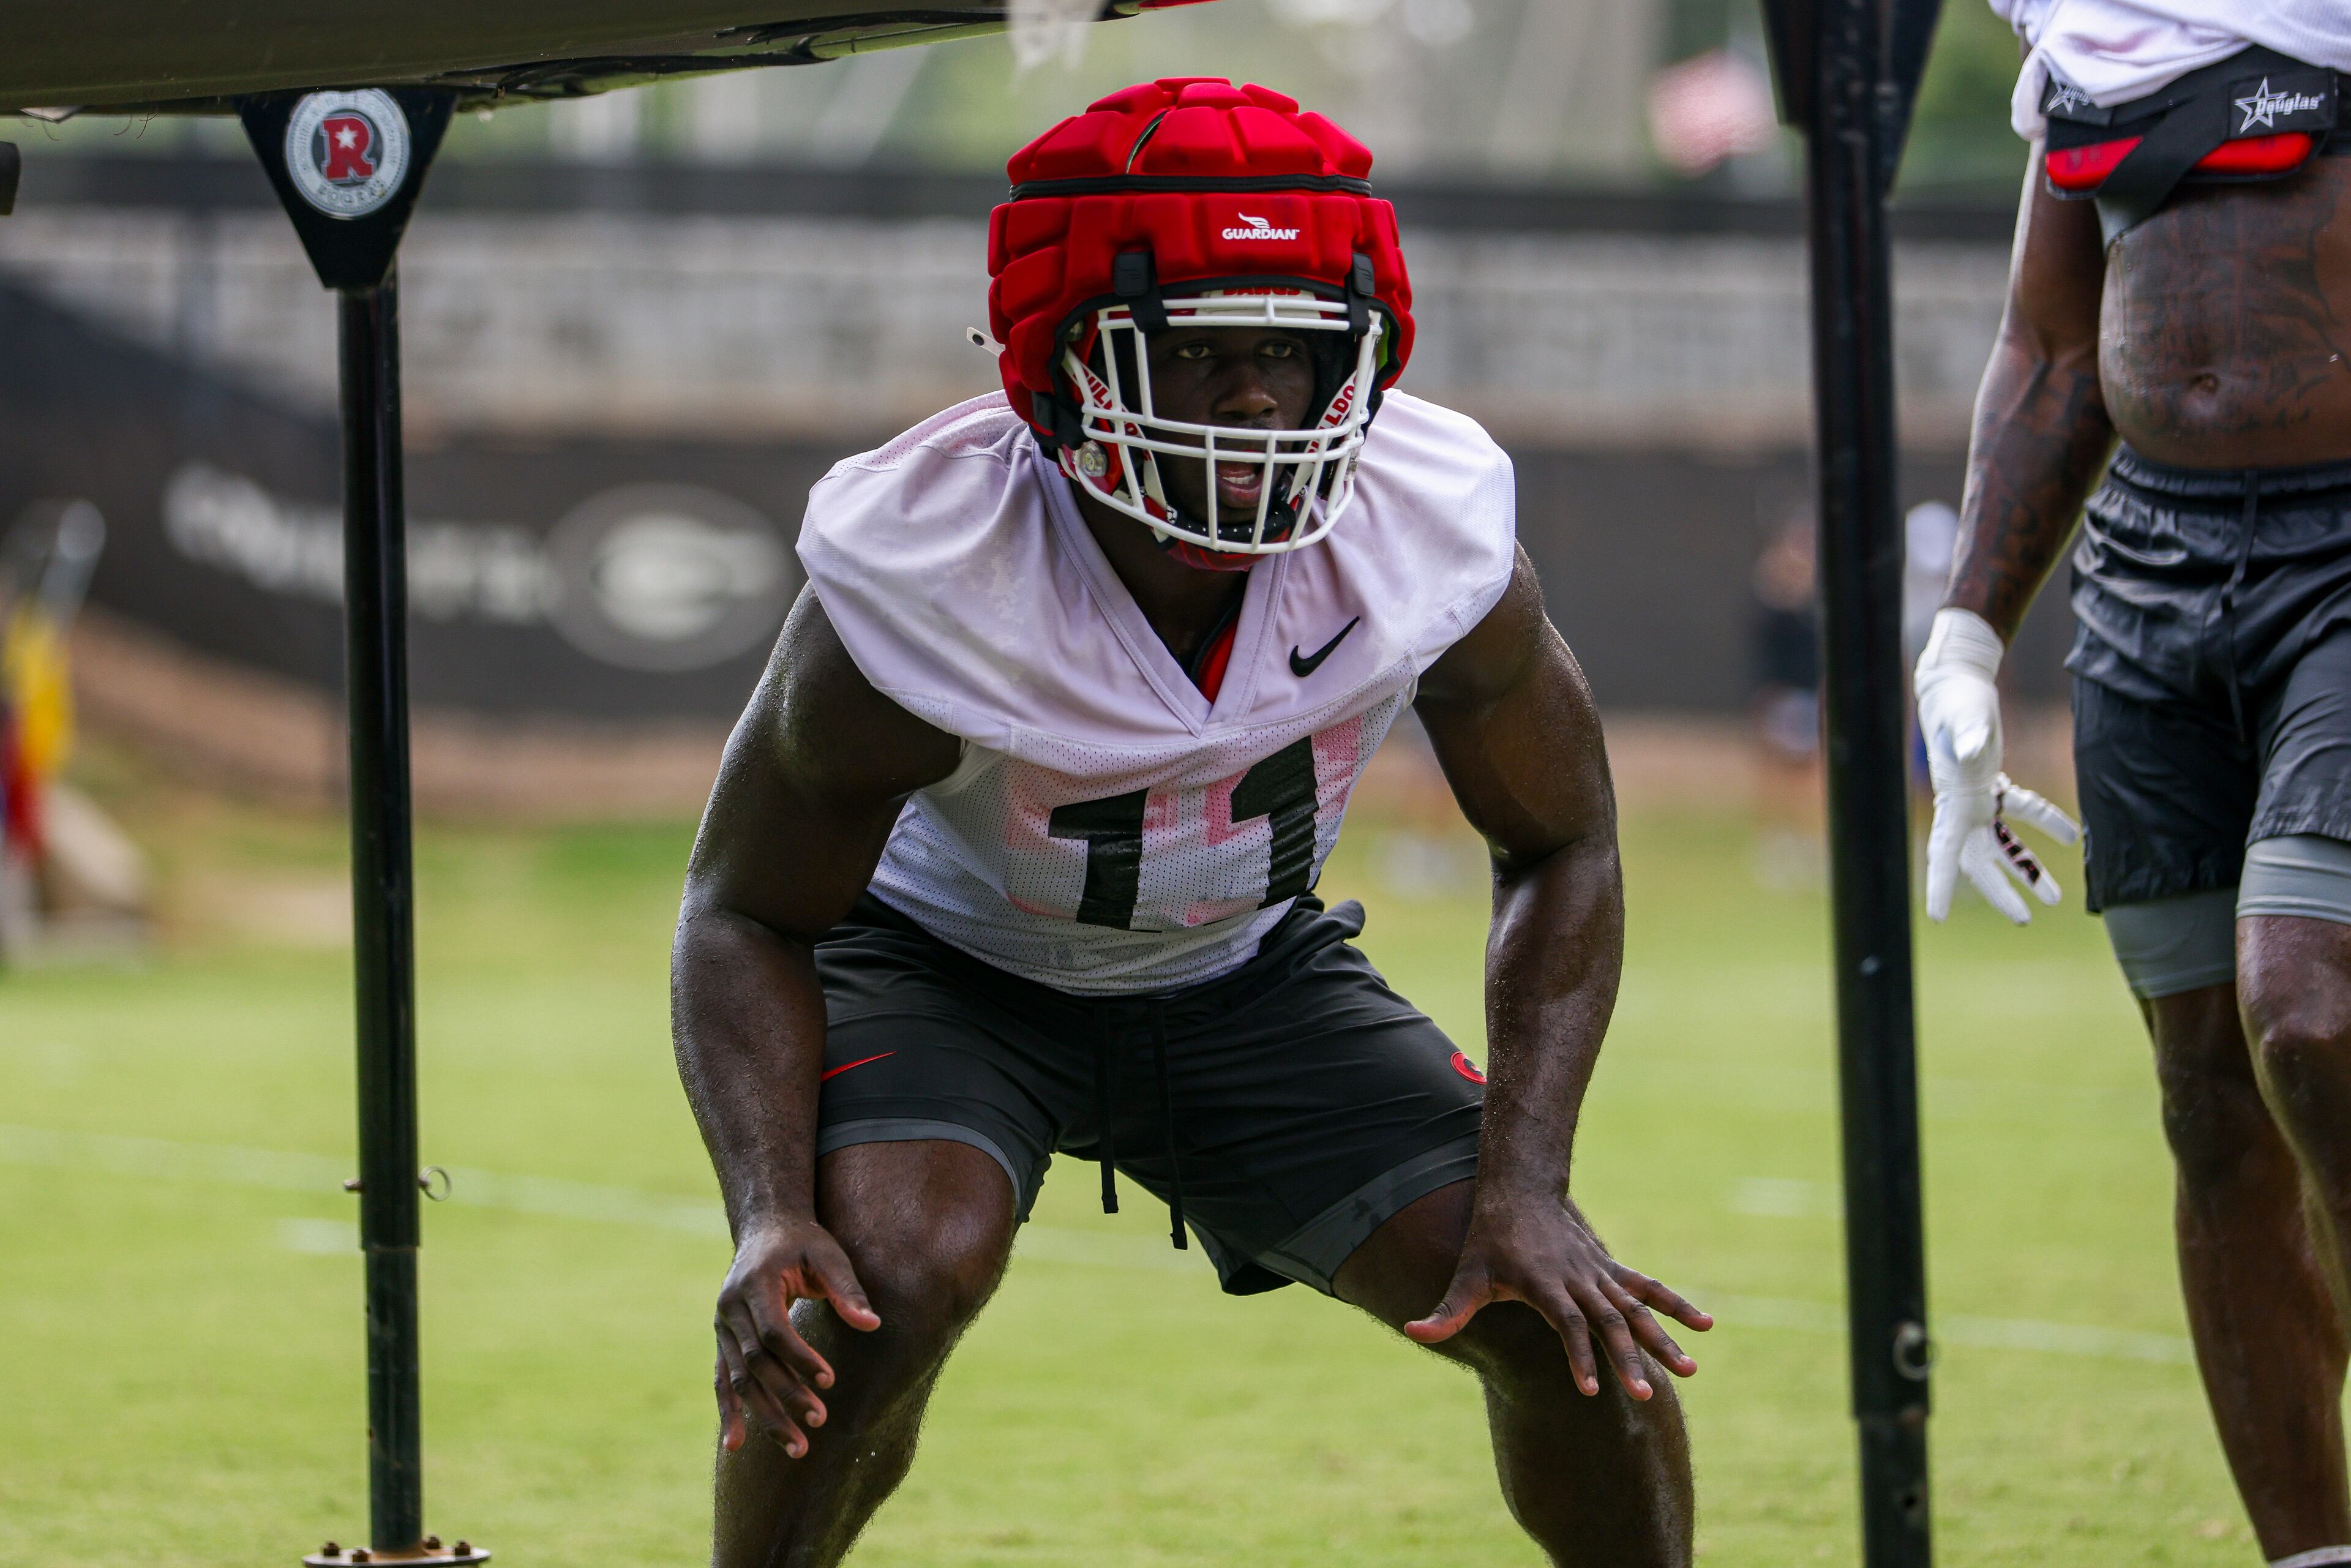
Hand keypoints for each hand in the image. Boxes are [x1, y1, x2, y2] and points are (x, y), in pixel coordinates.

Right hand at [712, 1214, 879, 1457]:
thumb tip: (873, 1325)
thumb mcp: (828, 1255)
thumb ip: (847, 1289)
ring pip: (739, 1379)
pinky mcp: (722, 1341)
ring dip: (765, 1416)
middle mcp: (730, 1308)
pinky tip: (735, 1446)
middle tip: (820, 1419)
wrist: (765, 1228)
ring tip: (797, 1447)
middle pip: (755, 1362)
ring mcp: (722, 1327)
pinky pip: (722, 1381)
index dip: (800, 1359)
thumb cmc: (803, 1242)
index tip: (830, 1380)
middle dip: (786, 1394)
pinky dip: (728, 1412)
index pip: (774, 1331)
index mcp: (755, 1284)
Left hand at [1404, 1193, 1711, 1398]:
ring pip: (1636, 1309)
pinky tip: (1706, 1326)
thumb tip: (1413, 1331)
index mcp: (1545, 1284)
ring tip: (1690, 1369)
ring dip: (1663, 1337)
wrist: (1520, 1189)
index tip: (1590, 1393)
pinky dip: (1677, 1305)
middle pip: (1608, 1323)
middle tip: (1645, 1395)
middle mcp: (1578, 1280)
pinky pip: (1648, 1289)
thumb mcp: (1466, 1274)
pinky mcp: (1610, 1270)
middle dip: (1627, 1359)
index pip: (1566, 1325)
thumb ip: (1446, 1311)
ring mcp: (1599, 1274)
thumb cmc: (1490, 1239)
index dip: (1577, 1357)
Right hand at [1915, 607, 2079, 923]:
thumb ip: (1968, 736)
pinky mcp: (1993, 783)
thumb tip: (1974, 752)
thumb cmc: (1955, 699)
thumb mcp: (1962, 717)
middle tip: (2023, 919)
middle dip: (1999, 891)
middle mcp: (1961, 805)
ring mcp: (1977, 796)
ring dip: (2027, 869)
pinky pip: (2022, 810)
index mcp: (1951, 798)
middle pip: (1977, 860)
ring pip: (2002, 844)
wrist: (1957, 682)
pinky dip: (2047, 823)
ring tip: (2055, 897)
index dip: (1940, 883)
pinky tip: (2072, 838)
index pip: (1943, 850)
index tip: (1938, 916)